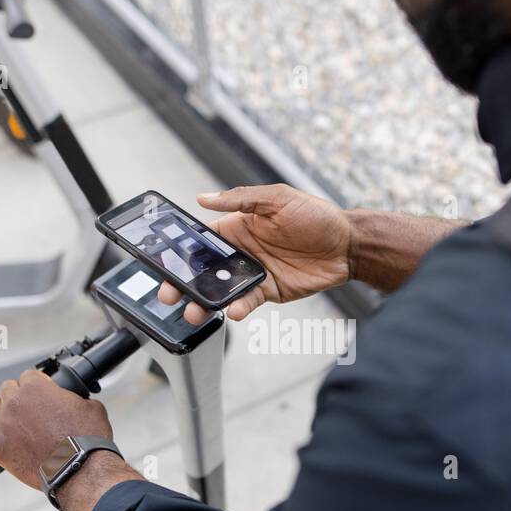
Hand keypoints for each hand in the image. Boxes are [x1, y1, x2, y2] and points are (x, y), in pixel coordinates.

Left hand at [0, 369, 115, 489]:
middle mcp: (14, 399)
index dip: (36, 389)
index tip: (41, 401)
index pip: (28, 377)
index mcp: (37, 386)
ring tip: (7, 425)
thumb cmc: (87, 440)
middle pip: (6, 389)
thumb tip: (77, 400)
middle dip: (17, 400)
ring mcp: (0, 420)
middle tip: (29, 418)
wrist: (78, 468)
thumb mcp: (92, 408)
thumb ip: (78, 398)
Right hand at [158, 184, 352, 323]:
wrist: (348, 245)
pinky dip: (238, 307)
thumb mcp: (278, 199)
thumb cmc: (316, 215)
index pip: (202, 239)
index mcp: (238, 226)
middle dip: (184, 283)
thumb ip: (241, 199)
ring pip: (221, 290)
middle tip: (169, 294)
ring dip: (205, 302)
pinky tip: (232, 311)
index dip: (181, 250)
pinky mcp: (269, 291)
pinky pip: (248, 301)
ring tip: (193, 312)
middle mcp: (241, 251)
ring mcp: (253, 273)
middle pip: (205, 270)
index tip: (162, 260)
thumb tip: (203, 198)